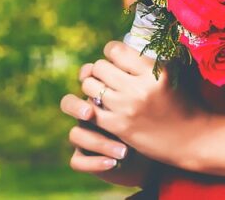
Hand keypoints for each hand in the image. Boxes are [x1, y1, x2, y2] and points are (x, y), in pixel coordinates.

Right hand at [61, 62, 152, 186]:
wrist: (155, 151)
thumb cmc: (155, 119)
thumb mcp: (146, 97)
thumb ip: (137, 78)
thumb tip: (133, 59)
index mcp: (100, 93)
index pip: (83, 79)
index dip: (85, 77)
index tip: (98, 81)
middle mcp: (88, 112)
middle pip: (69, 103)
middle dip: (82, 109)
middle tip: (95, 115)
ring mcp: (84, 135)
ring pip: (75, 135)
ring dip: (99, 142)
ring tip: (123, 151)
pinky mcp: (85, 158)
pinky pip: (77, 162)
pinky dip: (95, 163)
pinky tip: (113, 164)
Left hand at [81, 40, 207, 166]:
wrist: (193, 138)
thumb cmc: (186, 102)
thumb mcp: (176, 73)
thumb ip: (157, 55)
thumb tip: (133, 37)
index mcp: (154, 71)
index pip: (115, 50)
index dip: (111, 50)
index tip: (115, 57)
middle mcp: (139, 88)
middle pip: (99, 67)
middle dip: (101, 69)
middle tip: (107, 75)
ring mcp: (127, 109)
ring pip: (90, 86)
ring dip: (93, 86)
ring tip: (102, 89)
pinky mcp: (119, 128)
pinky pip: (91, 110)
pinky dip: (92, 106)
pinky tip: (102, 106)